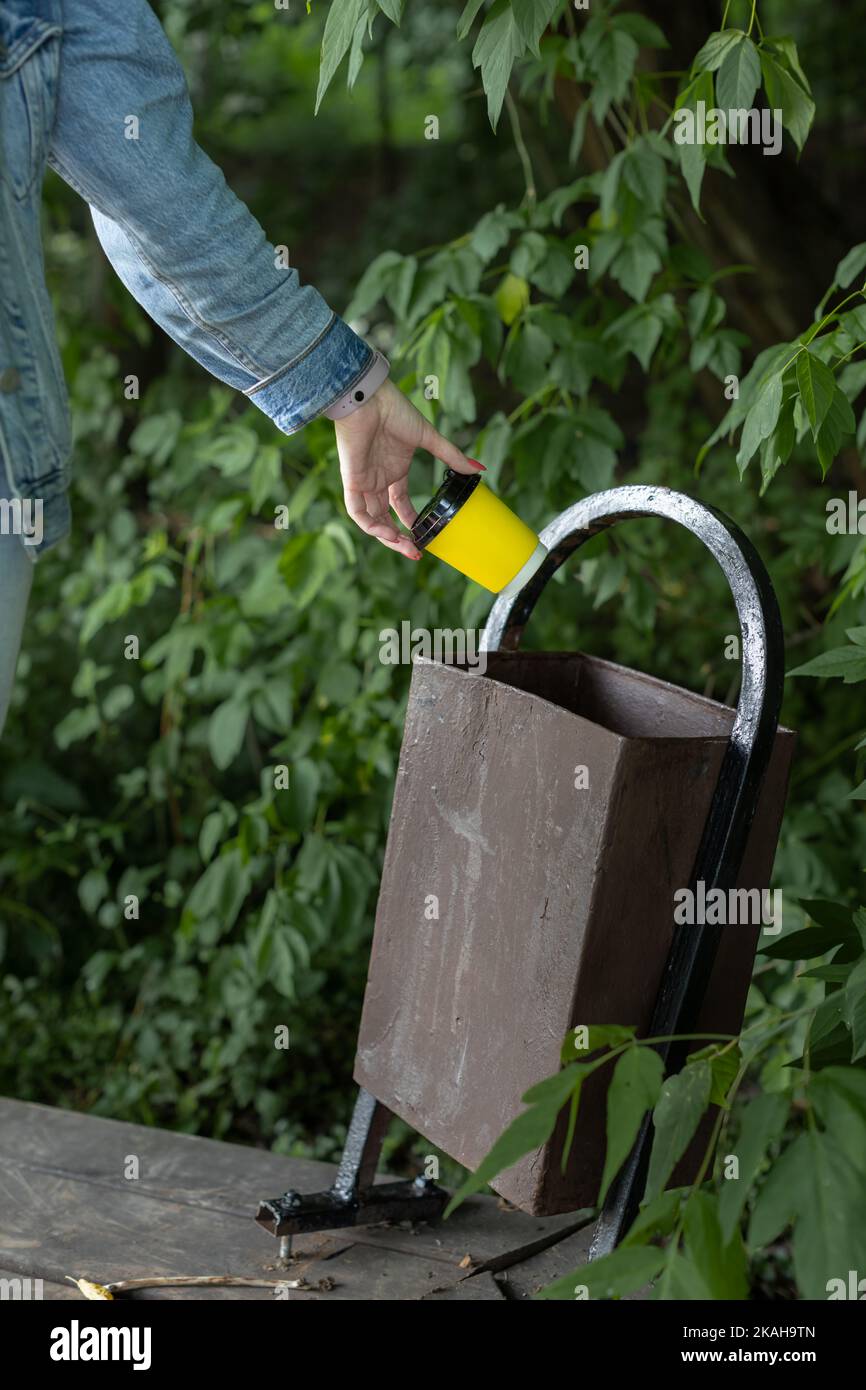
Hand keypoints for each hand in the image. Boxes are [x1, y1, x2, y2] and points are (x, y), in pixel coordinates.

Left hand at [333, 378, 482, 560]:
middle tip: (416, 552)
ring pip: (371, 520)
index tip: (424, 537)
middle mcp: (378, 480)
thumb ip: (452, 456)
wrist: (370, 398)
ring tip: (406, 547)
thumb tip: (479, 469)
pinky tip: (388, 534)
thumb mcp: (429, 438)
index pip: (401, 506)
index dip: (411, 523)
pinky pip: (357, 511)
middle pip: (386, 519)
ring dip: (386, 537)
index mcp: (394, 472)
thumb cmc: (396, 411)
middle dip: (399, 538)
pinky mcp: (352, 480)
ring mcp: (365, 481)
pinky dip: (371, 526)